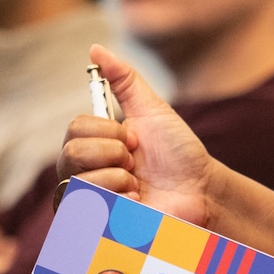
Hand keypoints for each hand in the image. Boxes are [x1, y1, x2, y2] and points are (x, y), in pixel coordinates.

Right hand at [58, 45, 214, 226]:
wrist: (201, 188)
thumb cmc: (179, 151)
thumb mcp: (153, 109)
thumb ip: (124, 80)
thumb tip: (96, 49)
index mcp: (93, 143)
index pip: (75, 128)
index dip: (110, 131)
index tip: (136, 139)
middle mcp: (84, 170)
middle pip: (72, 153)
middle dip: (115, 153)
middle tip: (137, 162)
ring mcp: (89, 199)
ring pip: (80, 181)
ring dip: (120, 177)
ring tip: (138, 184)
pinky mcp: (97, 224)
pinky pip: (91, 208)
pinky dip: (120, 201)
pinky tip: (137, 203)